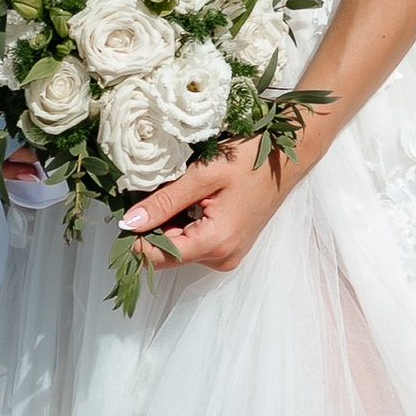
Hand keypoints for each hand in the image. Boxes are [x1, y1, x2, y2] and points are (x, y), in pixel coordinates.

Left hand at [119, 136, 297, 276]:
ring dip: (169, 225)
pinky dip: (184, 225)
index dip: (138, 237)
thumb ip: (164, 202)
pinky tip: (190, 201)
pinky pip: (194, 243)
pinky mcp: (230, 247)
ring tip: (178, 192)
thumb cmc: (250, 160)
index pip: (159, 257)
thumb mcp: (204, 176)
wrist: (286, 157)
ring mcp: (228, 255)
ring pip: (180, 249)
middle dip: (153, 228)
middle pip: (169, 255)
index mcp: (216, 242)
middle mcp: (222, 258)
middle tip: (155, 192)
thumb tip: (129, 222)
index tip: (130, 209)